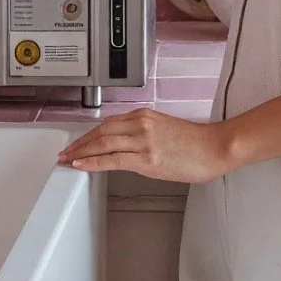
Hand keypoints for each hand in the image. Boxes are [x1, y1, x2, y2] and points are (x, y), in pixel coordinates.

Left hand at [57, 108, 234, 182]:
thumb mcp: (164, 131)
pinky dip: (93, 161)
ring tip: (68, 159)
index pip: (108, 123)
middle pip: (101, 131)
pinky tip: (82, 165)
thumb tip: (125, 148)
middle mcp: (141, 124)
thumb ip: (142, 135)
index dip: (89, 134)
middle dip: (80, 143)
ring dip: (81, 152)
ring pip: (103, 143)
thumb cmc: (195, 143)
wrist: (215, 147)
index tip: (78, 142)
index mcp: (144, 115)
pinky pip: (112, 159)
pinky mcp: (147, 158)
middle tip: (65, 152)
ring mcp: (143, 140)